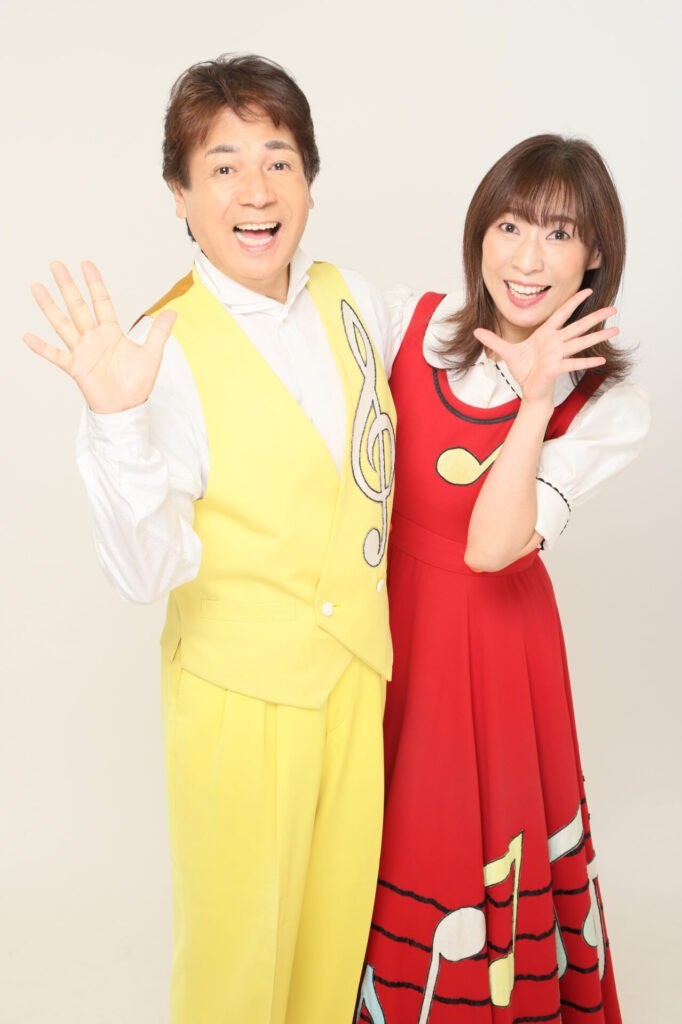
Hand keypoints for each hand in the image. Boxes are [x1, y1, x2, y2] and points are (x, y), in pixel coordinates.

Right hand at [23, 261, 175, 413]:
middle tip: (56, 265)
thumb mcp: (152, 354)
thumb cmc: (137, 383)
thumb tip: (173, 312)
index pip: (101, 302)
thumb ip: (159, 332)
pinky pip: (56, 356)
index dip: (94, 283)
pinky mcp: (76, 368)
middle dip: (68, 286)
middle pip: (78, 306)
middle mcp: (94, 338)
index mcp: (111, 332)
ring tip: (37, 288)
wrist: (128, 407)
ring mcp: (83, 351)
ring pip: (63, 324)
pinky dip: (42, 347)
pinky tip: (28, 336)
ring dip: (49, 307)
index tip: (86, 264)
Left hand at [473, 289, 617, 403]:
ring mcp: (558, 355)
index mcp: (546, 334)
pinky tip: (601, 360)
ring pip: (581, 342)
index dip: (574, 301)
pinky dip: (587, 362)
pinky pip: (574, 363)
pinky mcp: (557, 368)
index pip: (562, 313)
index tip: (588, 289)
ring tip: (616, 330)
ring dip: (598, 336)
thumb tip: (476, 330)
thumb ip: (493, 339)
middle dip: (595, 316)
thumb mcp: (506, 352)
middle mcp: (556, 342)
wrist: (528, 389)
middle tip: (614, 308)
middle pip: (578, 326)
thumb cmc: (524, 370)